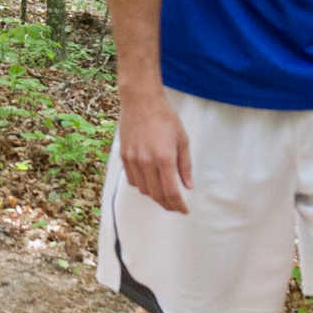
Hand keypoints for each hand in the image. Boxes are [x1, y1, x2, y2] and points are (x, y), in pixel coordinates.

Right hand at [116, 86, 191, 214]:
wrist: (141, 101)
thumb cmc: (165, 118)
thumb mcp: (182, 140)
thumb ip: (185, 166)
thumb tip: (188, 186)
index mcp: (164, 158)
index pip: (171, 192)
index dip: (178, 205)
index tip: (184, 210)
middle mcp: (147, 162)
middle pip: (156, 195)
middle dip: (167, 205)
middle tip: (175, 207)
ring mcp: (133, 160)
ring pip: (143, 190)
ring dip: (154, 197)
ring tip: (164, 196)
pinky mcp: (124, 157)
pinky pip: (132, 180)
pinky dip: (142, 186)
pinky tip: (150, 183)